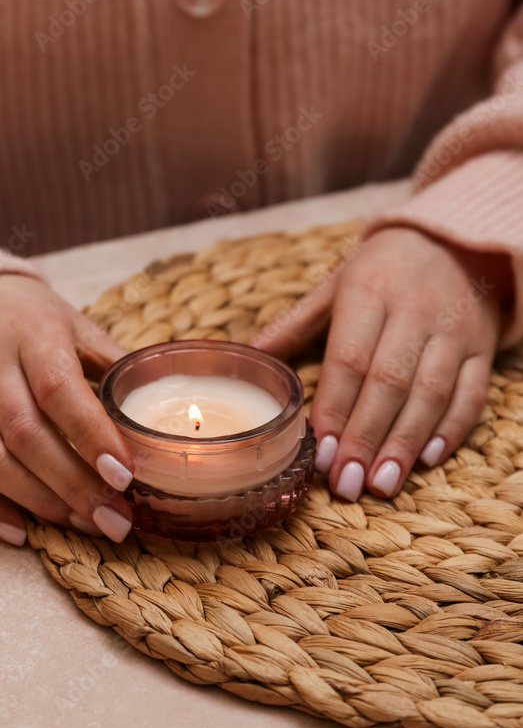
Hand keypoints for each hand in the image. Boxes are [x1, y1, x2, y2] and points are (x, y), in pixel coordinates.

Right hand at [0, 274, 134, 543]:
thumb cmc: (30, 318)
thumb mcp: (75, 324)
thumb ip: (113, 365)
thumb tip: (159, 411)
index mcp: (31, 335)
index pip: (56, 388)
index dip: (90, 434)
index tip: (125, 475)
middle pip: (25, 434)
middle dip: (74, 485)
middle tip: (116, 520)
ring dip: (38, 501)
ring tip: (84, 524)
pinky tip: (19, 533)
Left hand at [251, 227, 511, 500]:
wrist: (455, 242)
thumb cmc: (382, 270)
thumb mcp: (335, 285)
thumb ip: (293, 324)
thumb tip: (246, 353)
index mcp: (369, 291)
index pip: (349, 358)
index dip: (334, 408)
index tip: (318, 452)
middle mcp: (414, 310)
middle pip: (389, 381)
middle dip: (365, 437)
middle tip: (345, 483)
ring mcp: (454, 329)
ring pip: (431, 392)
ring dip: (404, 442)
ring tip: (381, 484)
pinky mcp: (481, 347)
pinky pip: (472, 393)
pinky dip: (452, 429)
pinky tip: (427, 459)